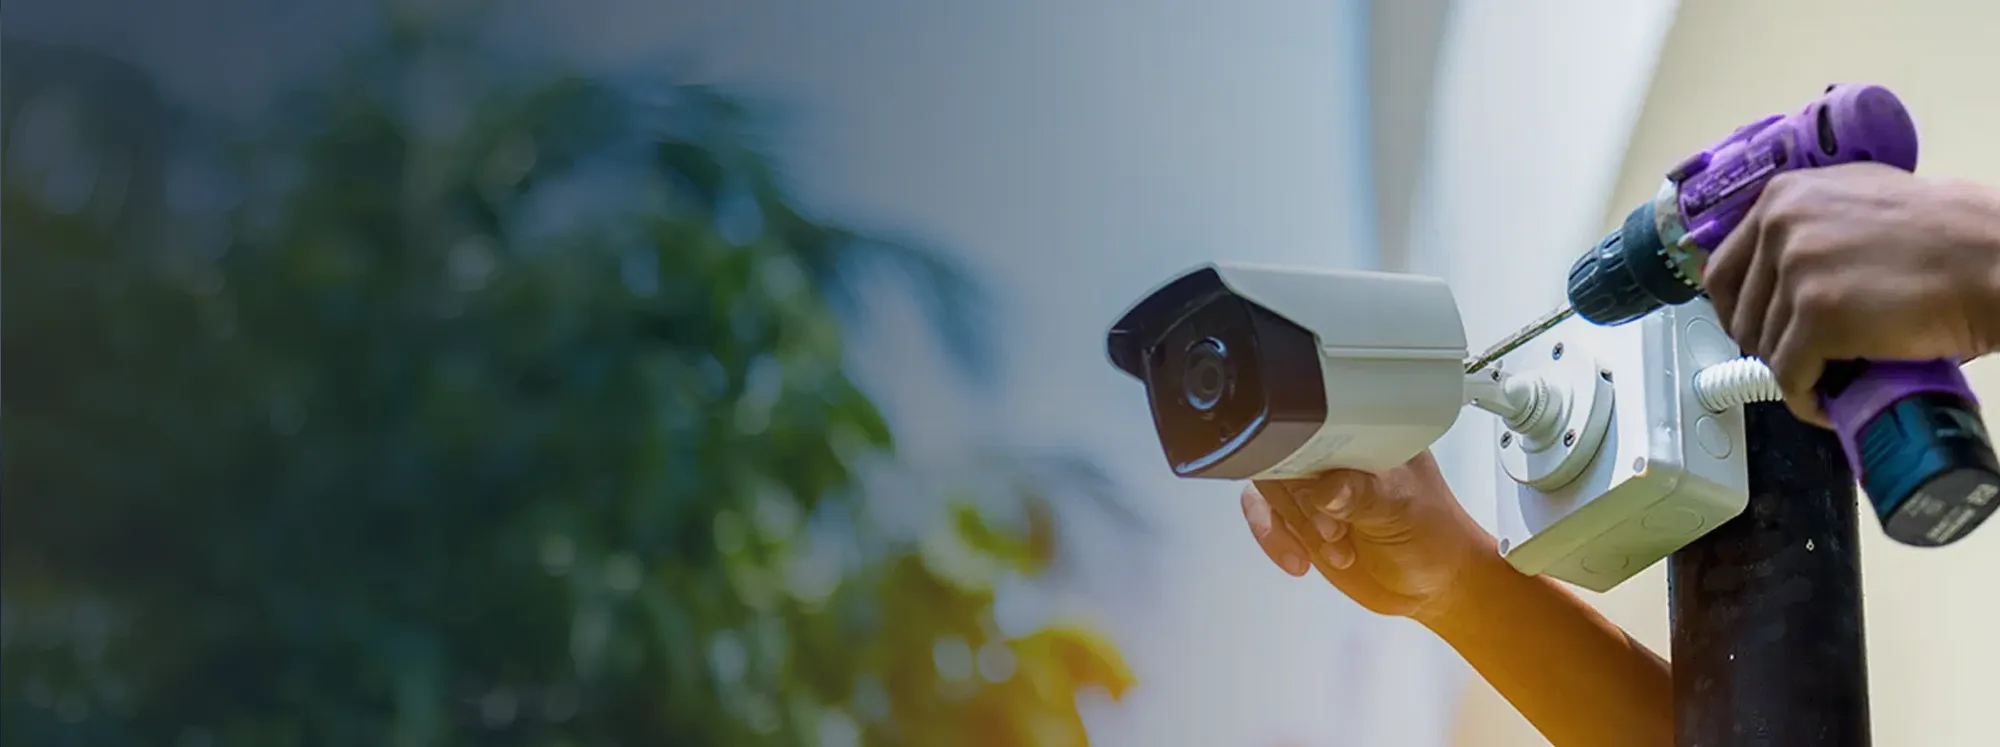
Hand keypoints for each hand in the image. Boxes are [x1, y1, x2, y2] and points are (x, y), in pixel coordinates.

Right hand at [1238, 450, 1494, 622]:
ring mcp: (1315, 485)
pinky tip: (1300, 559)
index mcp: (1365, 432)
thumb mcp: (1403, 510)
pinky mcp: (1299, 516)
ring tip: (1334, 549)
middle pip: (1281, 454)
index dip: (1308, 454)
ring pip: (1268, 488)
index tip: (1320, 491)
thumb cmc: (1433, 536)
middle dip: (1302, 501)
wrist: (1433, 583)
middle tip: (1334, 531)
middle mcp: (1335, 453)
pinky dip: (1274, 538)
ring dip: (1294, 525)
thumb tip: (1325, 488)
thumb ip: (1365, 496)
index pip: (1315, 420)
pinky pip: (1264, 517)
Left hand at [1704, 162, 1999, 424]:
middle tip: (1804, 361)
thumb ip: (1810, 222)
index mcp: (1782, 196)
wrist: (1995, 258)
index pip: (1721, 270)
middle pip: (1740, 314)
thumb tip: (1773, 266)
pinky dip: (1807, 400)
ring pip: (1766, 348)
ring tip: (1831, 378)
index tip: (1757, 333)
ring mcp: (1797, 270)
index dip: (1736, 312)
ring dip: (1795, 373)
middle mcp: (1780, 226)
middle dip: (1767, 346)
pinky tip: (1830, 404)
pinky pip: (1791, 376)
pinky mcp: (1819, 315)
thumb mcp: (1858, 200)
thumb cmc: (1946, 235)